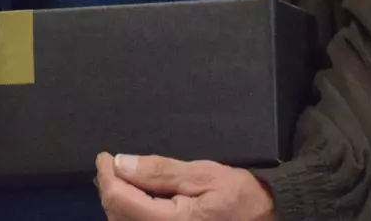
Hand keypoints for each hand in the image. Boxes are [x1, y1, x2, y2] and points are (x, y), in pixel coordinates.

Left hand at [95, 153, 274, 220]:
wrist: (265, 219)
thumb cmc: (239, 196)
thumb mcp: (203, 175)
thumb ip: (160, 171)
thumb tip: (121, 164)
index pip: (120, 200)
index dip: (107, 175)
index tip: (105, 156)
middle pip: (116, 214)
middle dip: (110, 188)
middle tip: (112, 165)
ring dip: (117, 201)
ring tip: (124, 179)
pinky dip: (130, 213)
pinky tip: (137, 198)